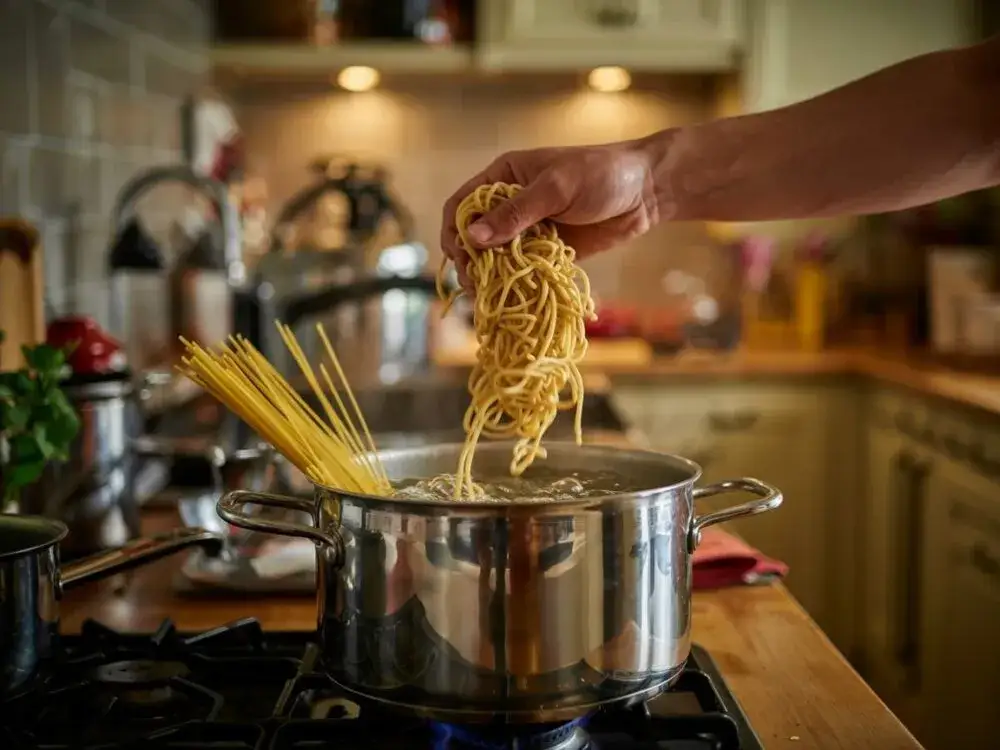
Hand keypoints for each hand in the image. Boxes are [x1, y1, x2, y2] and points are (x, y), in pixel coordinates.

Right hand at [440, 139, 659, 288]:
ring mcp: (529, 230)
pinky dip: (515, 284)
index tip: (460, 255)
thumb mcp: (556, 189)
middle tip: (475, 283)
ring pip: (495, 258)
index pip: (463, 205)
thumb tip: (473, 238)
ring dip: (490, 277)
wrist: (646, 191)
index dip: (455, 230)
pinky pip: (522, 270)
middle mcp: (510, 204)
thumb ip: (516, 213)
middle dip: (470, 260)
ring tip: (489, 296)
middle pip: (474, 237)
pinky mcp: (547, 251)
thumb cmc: (601, 175)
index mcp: (504, 177)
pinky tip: (512, 297)